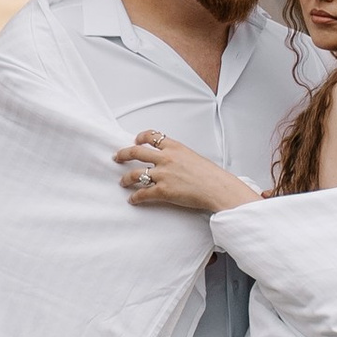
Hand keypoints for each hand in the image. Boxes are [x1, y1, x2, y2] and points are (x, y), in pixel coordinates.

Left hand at [113, 129, 255, 212]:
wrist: (218, 189)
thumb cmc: (211, 176)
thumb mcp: (194, 158)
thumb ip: (180, 157)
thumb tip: (173, 162)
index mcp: (175, 148)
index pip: (152, 136)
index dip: (141, 137)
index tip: (136, 140)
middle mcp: (166, 158)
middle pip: (137, 152)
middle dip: (123, 154)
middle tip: (117, 157)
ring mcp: (163, 175)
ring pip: (135, 174)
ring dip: (126, 178)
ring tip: (122, 181)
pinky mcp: (163, 191)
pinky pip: (142, 193)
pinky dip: (135, 197)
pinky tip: (132, 199)